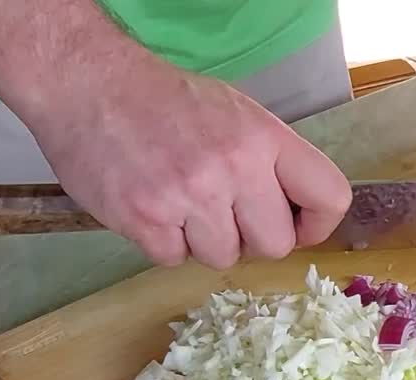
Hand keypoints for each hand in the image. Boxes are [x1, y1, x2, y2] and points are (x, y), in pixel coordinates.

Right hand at [26, 58, 351, 268]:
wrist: (86, 83)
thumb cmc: (164, 101)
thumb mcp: (235, 113)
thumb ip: (271, 162)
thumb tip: (297, 218)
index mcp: (264, 138)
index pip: (330, 196)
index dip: (317, 224)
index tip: (297, 226)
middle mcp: (233, 167)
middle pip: (275, 245)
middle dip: (252, 239)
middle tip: (224, 214)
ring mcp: (188, 195)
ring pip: (223, 258)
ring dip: (203, 241)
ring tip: (181, 204)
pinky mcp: (145, 219)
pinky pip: (174, 259)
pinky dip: (163, 243)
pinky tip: (152, 209)